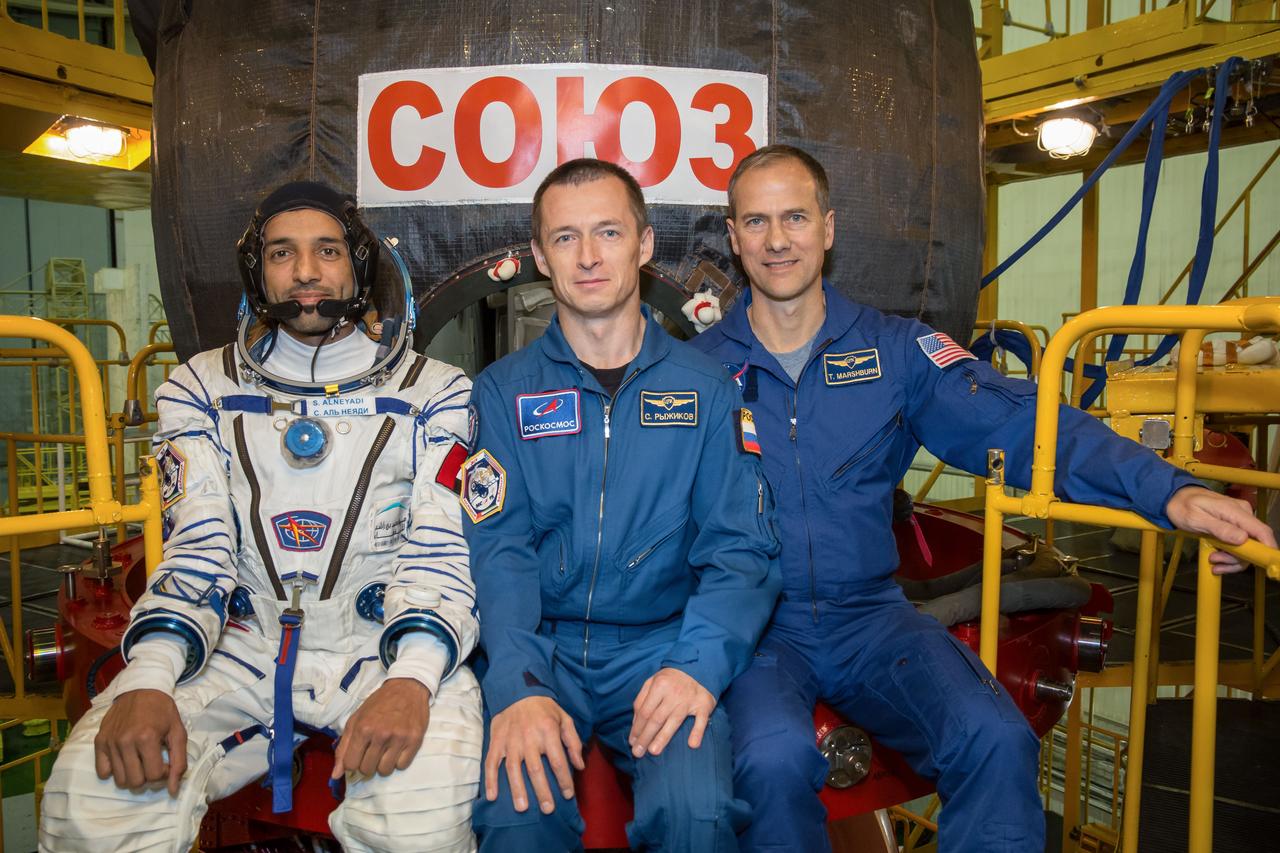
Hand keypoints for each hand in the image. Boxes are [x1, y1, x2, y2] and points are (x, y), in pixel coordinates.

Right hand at [94, 689, 187, 795]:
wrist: (141, 688)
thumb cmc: (162, 710)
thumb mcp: (178, 732)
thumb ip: (179, 762)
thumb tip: (173, 791)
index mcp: (147, 738)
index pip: (155, 776)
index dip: (165, 774)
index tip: (166, 763)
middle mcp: (125, 742)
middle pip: (135, 782)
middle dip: (148, 778)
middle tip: (153, 764)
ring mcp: (110, 742)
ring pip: (120, 780)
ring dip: (133, 775)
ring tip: (140, 761)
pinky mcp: (99, 742)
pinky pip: (103, 772)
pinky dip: (114, 771)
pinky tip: (125, 759)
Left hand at [333, 677, 430, 778]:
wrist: (407, 688)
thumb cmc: (379, 704)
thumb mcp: (356, 720)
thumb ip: (343, 747)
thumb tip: (335, 775)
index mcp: (363, 728)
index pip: (351, 764)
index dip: (352, 763)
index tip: (358, 756)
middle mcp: (381, 734)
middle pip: (367, 770)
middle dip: (367, 764)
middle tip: (372, 751)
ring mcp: (399, 738)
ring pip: (385, 770)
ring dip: (383, 764)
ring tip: (385, 750)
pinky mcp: (415, 741)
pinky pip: (402, 766)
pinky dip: (398, 761)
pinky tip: (397, 748)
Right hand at [484, 696, 583, 813]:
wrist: (518, 692)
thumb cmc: (545, 709)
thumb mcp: (565, 719)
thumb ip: (573, 742)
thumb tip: (579, 766)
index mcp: (548, 732)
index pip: (558, 762)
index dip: (564, 780)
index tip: (568, 795)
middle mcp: (529, 738)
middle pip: (536, 770)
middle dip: (542, 791)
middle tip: (548, 809)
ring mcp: (510, 741)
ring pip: (513, 769)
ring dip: (517, 790)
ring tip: (522, 808)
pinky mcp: (496, 742)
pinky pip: (491, 763)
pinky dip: (490, 780)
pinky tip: (492, 796)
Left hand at [628, 667, 714, 757]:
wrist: (699, 667)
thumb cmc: (671, 679)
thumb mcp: (653, 681)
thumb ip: (642, 699)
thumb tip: (635, 723)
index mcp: (659, 686)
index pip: (645, 711)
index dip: (637, 728)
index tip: (632, 742)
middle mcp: (673, 694)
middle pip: (656, 719)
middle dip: (645, 737)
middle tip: (638, 753)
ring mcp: (689, 700)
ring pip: (674, 721)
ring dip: (663, 737)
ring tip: (653, 751)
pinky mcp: (704, 705)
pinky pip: (701, 720)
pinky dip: (697, 732)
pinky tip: (692, 744)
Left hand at [1165, 485, 1277, 573]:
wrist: (1176, 498)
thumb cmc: (1183, 506)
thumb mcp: (1196, 519)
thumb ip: (1219, 528)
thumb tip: (1242, 539)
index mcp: (1236, 511)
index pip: (1262, 531)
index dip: (1266, 548)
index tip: (1260, 563)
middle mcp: (1243, 515)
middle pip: (1254, 544)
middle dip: (1237, 558)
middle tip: (1215, 560)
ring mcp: (1240, 521)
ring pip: (1247, 548)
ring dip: (1231, 559)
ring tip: (1213, 559)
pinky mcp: (1235, 526)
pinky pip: (1239, 545)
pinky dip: (1229, 555)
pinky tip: (1216, 559)